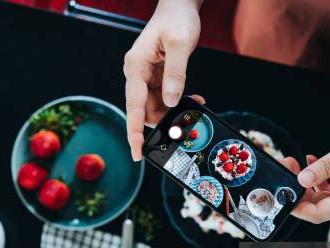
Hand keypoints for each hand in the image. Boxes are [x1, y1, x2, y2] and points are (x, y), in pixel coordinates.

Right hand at [123, 0, 201, 160]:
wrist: (179, 5)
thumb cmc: (176, 19)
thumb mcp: (180, 45)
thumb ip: (175, 75)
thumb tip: (171, 102)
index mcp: (135, 66)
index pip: (134, 106)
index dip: (135, 131)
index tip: (137, 151)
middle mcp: (136, 73)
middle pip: (144, 110)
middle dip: (163, 122)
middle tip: (183, 129)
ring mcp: (145, 76)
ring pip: (155, 107)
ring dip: (173, 113)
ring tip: (195, 107)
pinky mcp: (155, 77)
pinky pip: (164, 98)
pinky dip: (178, 103)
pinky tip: (193, 99)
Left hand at [280, 117, 329, 223]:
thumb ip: (326, 166)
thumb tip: (302, 179)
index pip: (319, 214)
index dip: (297, 207)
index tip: (282, 194)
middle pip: (317, 207)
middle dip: (298, 190)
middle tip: (287, 167)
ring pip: (320, 198)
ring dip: (305, 182)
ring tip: (295, 162)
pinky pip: (328, 190)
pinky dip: (317, 178)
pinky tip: (312, 162)